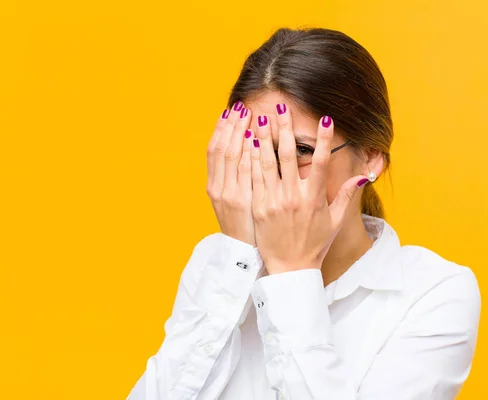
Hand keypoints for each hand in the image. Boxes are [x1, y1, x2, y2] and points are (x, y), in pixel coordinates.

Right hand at [206, 101, 255, 245]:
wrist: (243, 254)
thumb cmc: (241, 226)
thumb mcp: (232, 203)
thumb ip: (234, 179)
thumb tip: (244, 153)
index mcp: (214, 186)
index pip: (214, 151)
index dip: (221, 130)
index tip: (229, 111)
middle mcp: (218, 187)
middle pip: (221, 149)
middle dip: (230, 126)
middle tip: (239, 106)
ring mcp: (228, 194)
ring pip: (231, 157)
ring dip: (238, 133)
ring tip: (248, 114)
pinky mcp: (241, 201)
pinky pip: (244, 172)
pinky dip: (247, 153)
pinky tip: (254, 138)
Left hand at [250, 104, 368, 273]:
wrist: (290, 268)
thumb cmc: (314, 244)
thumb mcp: (335, 221)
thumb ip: (346, 195)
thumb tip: (361, 175)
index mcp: (314, 198)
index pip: (321, 162)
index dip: (323, 139)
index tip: (325, 118)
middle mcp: (294, 196)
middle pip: (288, 155)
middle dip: (286, 128)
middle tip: (282, 107)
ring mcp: (274, 201)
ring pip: (267, 163)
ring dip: (264, 138)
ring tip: (261, 117)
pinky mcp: (259, 207)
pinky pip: (254, 178)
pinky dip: (251, 159)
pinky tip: (248, 142)